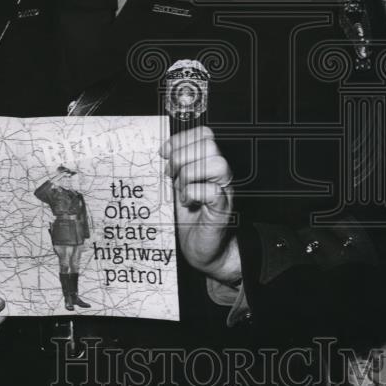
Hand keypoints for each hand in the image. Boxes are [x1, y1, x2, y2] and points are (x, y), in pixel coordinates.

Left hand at [160, 125, 240, 280]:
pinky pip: (212, 191)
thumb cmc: (188, 219)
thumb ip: (172, 168)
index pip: (204, 134)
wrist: (202, 251)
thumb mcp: (175, 187)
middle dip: (182, 157)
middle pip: (210, 144)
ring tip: (181, 191)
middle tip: (171, 176)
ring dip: (190, 176)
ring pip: (217, 163)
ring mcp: (224, 190)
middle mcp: (219, 174)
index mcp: (208, 164)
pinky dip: (193, 194)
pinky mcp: (222, 210)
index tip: (163, 153)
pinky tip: (187, 203)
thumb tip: (161, 150)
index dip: (181, 139)